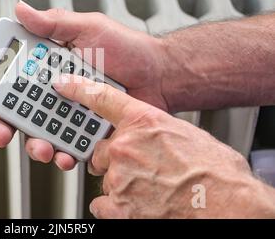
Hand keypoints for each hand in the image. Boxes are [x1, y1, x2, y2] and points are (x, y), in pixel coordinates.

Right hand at [0, 1, 165, 169]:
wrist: (161, 76)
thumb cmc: (128, 49)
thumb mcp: (89, 28)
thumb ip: (54, 23)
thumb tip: (22, 9)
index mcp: (50, 65)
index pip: (13, 78)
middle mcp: (57, 90)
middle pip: (20, 111)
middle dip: (6, 126)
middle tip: (2, 134)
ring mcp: (71, 112)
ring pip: (41, 134)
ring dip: (35, 144)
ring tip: (43, 147)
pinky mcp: (87, 131)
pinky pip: (69, 146)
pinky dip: (65, 154)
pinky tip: (66, 154)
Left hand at [54, 75, 274, 217]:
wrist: (227, 203)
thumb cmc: (213, 170)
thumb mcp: (185, 134)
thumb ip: (157, 130)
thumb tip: (149, 135)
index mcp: (143, 122)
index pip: (101, 97)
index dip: (78, 89)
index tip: (62, 84)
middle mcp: (126, 146)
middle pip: (103, 148)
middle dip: (116, 158)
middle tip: (140, 166)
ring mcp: (120, 176)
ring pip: (105, 176)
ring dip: (120, 183)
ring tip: (149, 188)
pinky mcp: (118, 205)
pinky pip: (101, 202)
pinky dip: (114, 205)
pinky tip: (137, 204)